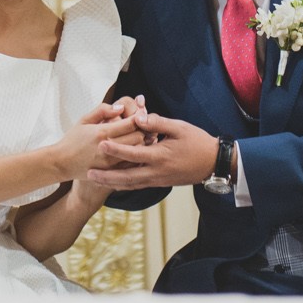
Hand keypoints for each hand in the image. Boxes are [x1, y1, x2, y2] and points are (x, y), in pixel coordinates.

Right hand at [51, 101, 144, 178]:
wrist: (61, 163)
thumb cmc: (72, 140)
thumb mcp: (84, 120)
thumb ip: (102, 110)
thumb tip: (121, 106)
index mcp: (102, 132)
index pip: (131, 123)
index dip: (140, 117)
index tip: (141, 115)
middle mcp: (108, 148)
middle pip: (138, 137)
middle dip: (143, 130)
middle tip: (143, 127)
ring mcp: (110, 162)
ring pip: (137, 152)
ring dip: (141, 144)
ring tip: (139, 138)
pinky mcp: (111, 173)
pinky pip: (131, 165)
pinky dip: (135, 157)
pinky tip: (133, 151)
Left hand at [86, 111, 218, 190]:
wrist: (213, 162)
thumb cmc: (197, 142)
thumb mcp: (179, 127)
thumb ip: (157, 123)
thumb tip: (138, 118)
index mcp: (161, 156)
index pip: (134, 154)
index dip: (116, 149)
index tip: (101, 144)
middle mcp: (157, 171)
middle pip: (127, 177)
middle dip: (107, 176)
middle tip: (88, 173)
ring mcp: (158, 179)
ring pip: (131, 184)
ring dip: (112, 183)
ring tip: (95, 180)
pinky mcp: (160, 182)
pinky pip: (139, 185)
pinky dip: (125, 184)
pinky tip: (114, 182)